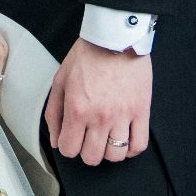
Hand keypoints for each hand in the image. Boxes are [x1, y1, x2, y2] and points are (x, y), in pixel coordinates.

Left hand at [45, 40, 150, 166]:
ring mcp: (122, 115)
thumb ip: (54, 113)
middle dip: (87, 151)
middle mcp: (100, 117)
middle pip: (92, 157)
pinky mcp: (141, 110)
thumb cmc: (87, 56)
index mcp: (77, 109)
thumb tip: (56, 140)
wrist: (114, 38)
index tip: (72, 138)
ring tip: (107, 137)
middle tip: (89, 138)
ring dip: (109, 151)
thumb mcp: (60, 81)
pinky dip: (131, 149)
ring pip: (116, 155)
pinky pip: (139, 144)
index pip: (69, 150)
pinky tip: (125, 139)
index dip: (68, 146)